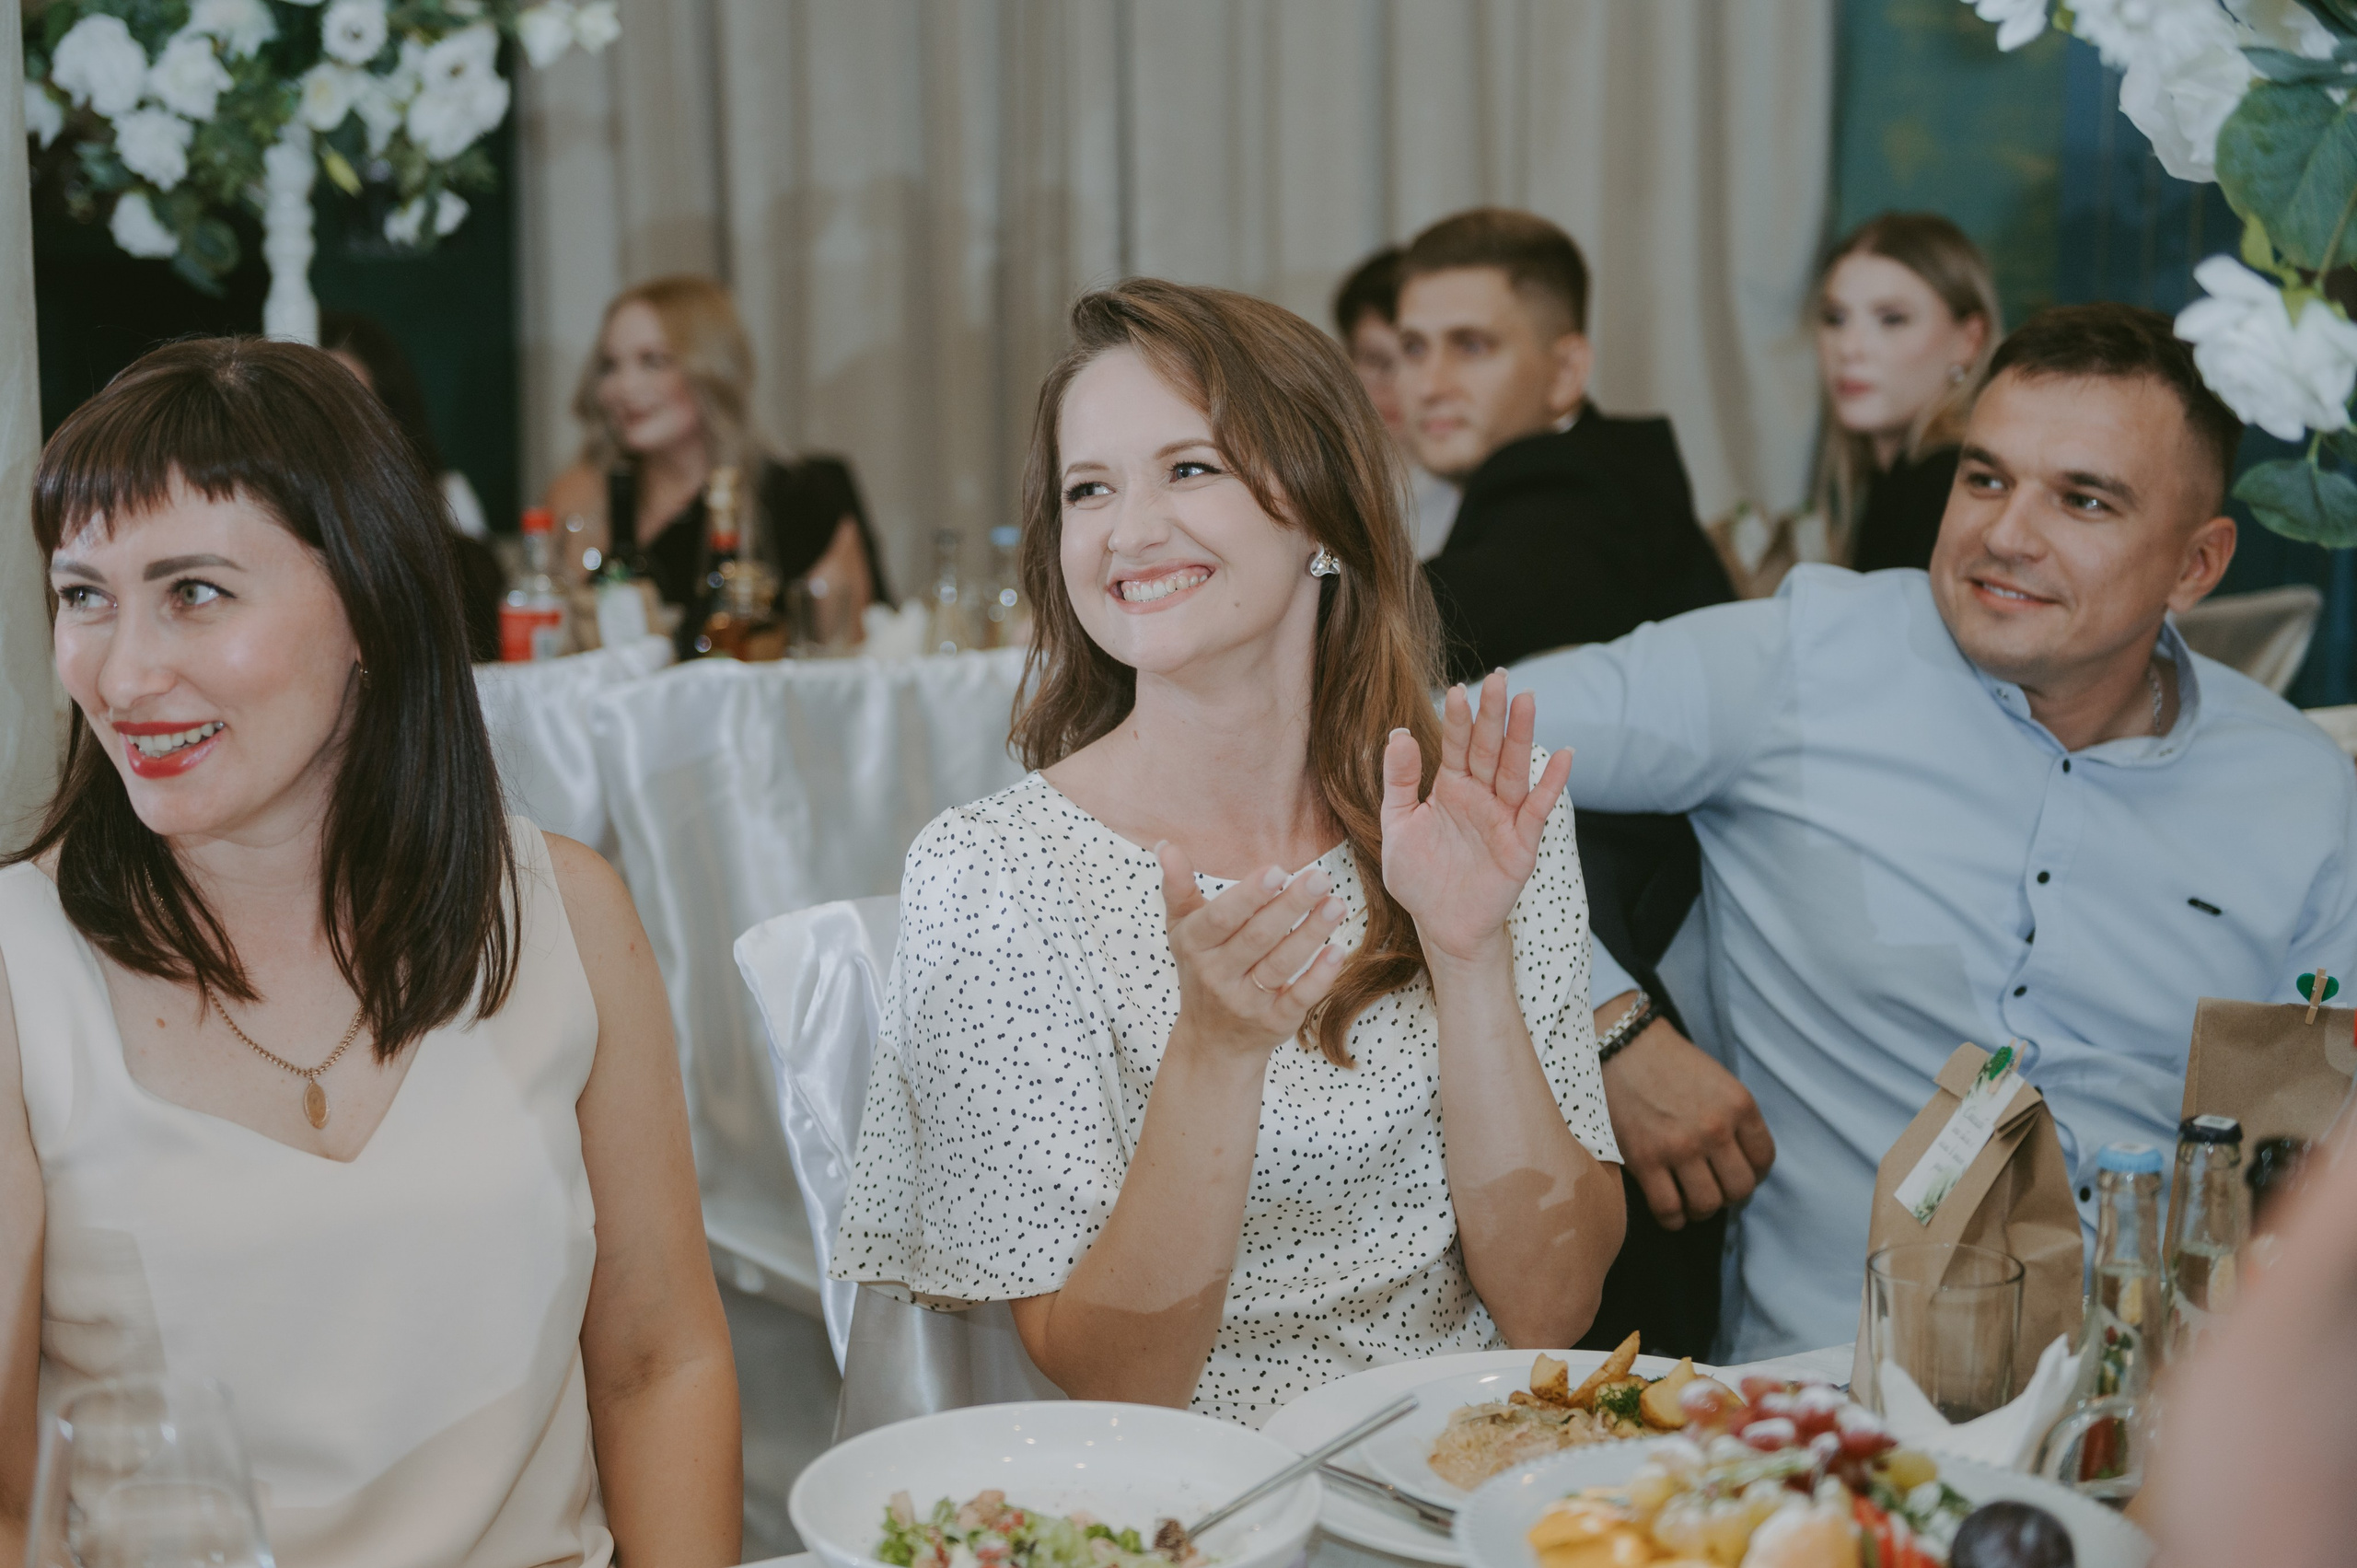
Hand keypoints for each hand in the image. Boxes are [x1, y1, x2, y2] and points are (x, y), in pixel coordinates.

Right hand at [1158, 840, 1347, 1061]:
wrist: (1212, 1041)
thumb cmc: (1201, 969)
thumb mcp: (1183, 929)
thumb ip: (1178, 887)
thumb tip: (1165, 844)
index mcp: (1195, 946)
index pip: (1221, 918)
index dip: (1249, 896)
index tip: (1278, 871)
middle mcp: (1218, 976)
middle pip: (1257, 938)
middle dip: (1290, 906)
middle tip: (1320, 877)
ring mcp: (1247, 1002)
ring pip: (1281, 965)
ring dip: (1311, 933)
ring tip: (1336, 904)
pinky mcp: (1275, 1023)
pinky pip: (1299, 998)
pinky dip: (1319, 976)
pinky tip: (1338, 950)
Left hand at [1380, 671, 1573, 964]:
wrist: (1441, 926)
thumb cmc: (1419, 878)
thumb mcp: (1397, 826)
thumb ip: (1399, 781)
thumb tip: (1398, 733)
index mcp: (1450, 788)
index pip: (1456, 745)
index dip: (1458, 720)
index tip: (1457, 689)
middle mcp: (1480, 796)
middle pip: (1489, 749)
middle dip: (1494, 715)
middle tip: (1499, 678)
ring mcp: (1503, 817)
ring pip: (1515, 770)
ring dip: (1522, 737)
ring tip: (1527, 701)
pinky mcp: (1521, 844)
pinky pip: (1537, 809)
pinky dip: (1551, 783)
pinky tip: (1564, 755)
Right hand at [1596, 1002, 1774, 1228]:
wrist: (1620, 1046)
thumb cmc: (1670, 1062)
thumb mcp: (1719, 1080)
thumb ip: (1735, 1119)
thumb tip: (1742, 1164)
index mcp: (1739, 1105)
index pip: (1764, 1160)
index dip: (1754, 1172)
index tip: (1738, 1171)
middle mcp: (1714, 1129)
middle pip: (1740, 1188)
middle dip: (1730, 1194)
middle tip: (1714, 1186)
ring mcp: (1679, 1147)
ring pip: (1708, 1205)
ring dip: (1703, 1209)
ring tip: (1692, 1200)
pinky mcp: (1644, 1160)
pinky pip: (1669, 1209)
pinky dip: (1674, 1219)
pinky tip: (1671, 1211)